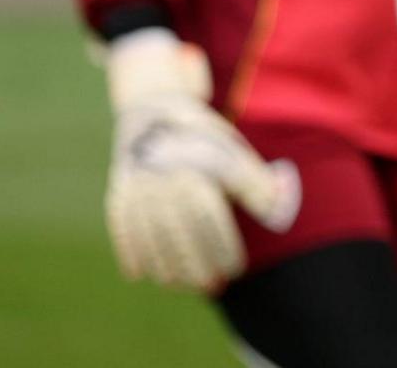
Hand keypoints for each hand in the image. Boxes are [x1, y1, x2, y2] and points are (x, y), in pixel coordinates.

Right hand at [104, 30, 299, 290]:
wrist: (154, 109)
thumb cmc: (205, 138)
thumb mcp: (234, 151)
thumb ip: (257, 183)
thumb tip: (278, 213)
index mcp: (195, 167)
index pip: (210, 219)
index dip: (223, 248)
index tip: (236, 268)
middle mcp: (162, 179)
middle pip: (178, 233)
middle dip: (195, 264)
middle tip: (211, 287)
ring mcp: (136, 186)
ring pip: (148, 236)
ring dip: (163, 266)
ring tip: (180, 285)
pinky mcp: (118, 190)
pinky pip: (120, 227)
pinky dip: (128, 252)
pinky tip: (140, 274)